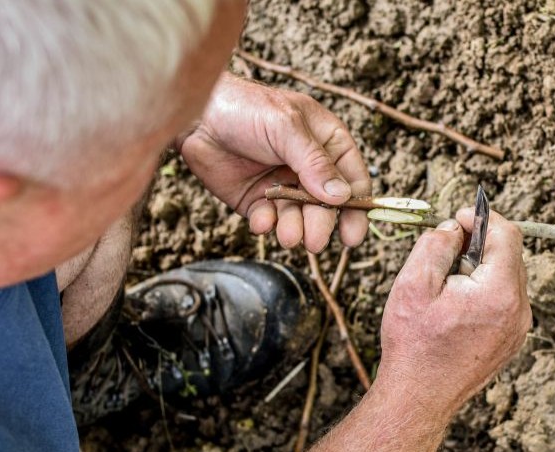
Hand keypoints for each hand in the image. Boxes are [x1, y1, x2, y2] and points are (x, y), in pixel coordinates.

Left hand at [178, 73, 371, 251]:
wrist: (197, 116)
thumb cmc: (246, 108)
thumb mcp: (286, 128)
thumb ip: (314, 163)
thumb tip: (342, 196)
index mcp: (327, 143)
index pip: (353, 178)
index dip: (357, 206)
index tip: (353, 233)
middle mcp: (308, 167)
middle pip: (327, 205)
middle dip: (322, 224)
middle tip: (315, 241)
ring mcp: (283, 185)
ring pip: (299, 217)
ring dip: (296, 229)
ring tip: (288, 236)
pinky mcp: (257, 200)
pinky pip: (270, 219)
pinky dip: (267, 224)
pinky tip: (261, 221)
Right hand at [377, 209, 531, 414]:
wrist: (418, 398)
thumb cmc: (413, 345)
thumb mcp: (413, 284)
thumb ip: (436, 245)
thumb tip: (453, 228)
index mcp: (500, 292)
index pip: (508, 235)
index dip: (483, 218)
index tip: (459, 218)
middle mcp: (518, 311)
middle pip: (509, 256)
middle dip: (480, 243)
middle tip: (447, 249)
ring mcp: (517, 329)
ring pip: (508, 278)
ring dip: (481, 268)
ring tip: (447, 283)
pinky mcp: (510, 341)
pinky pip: (505, 301)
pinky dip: (485, 291)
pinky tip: (456, 304)